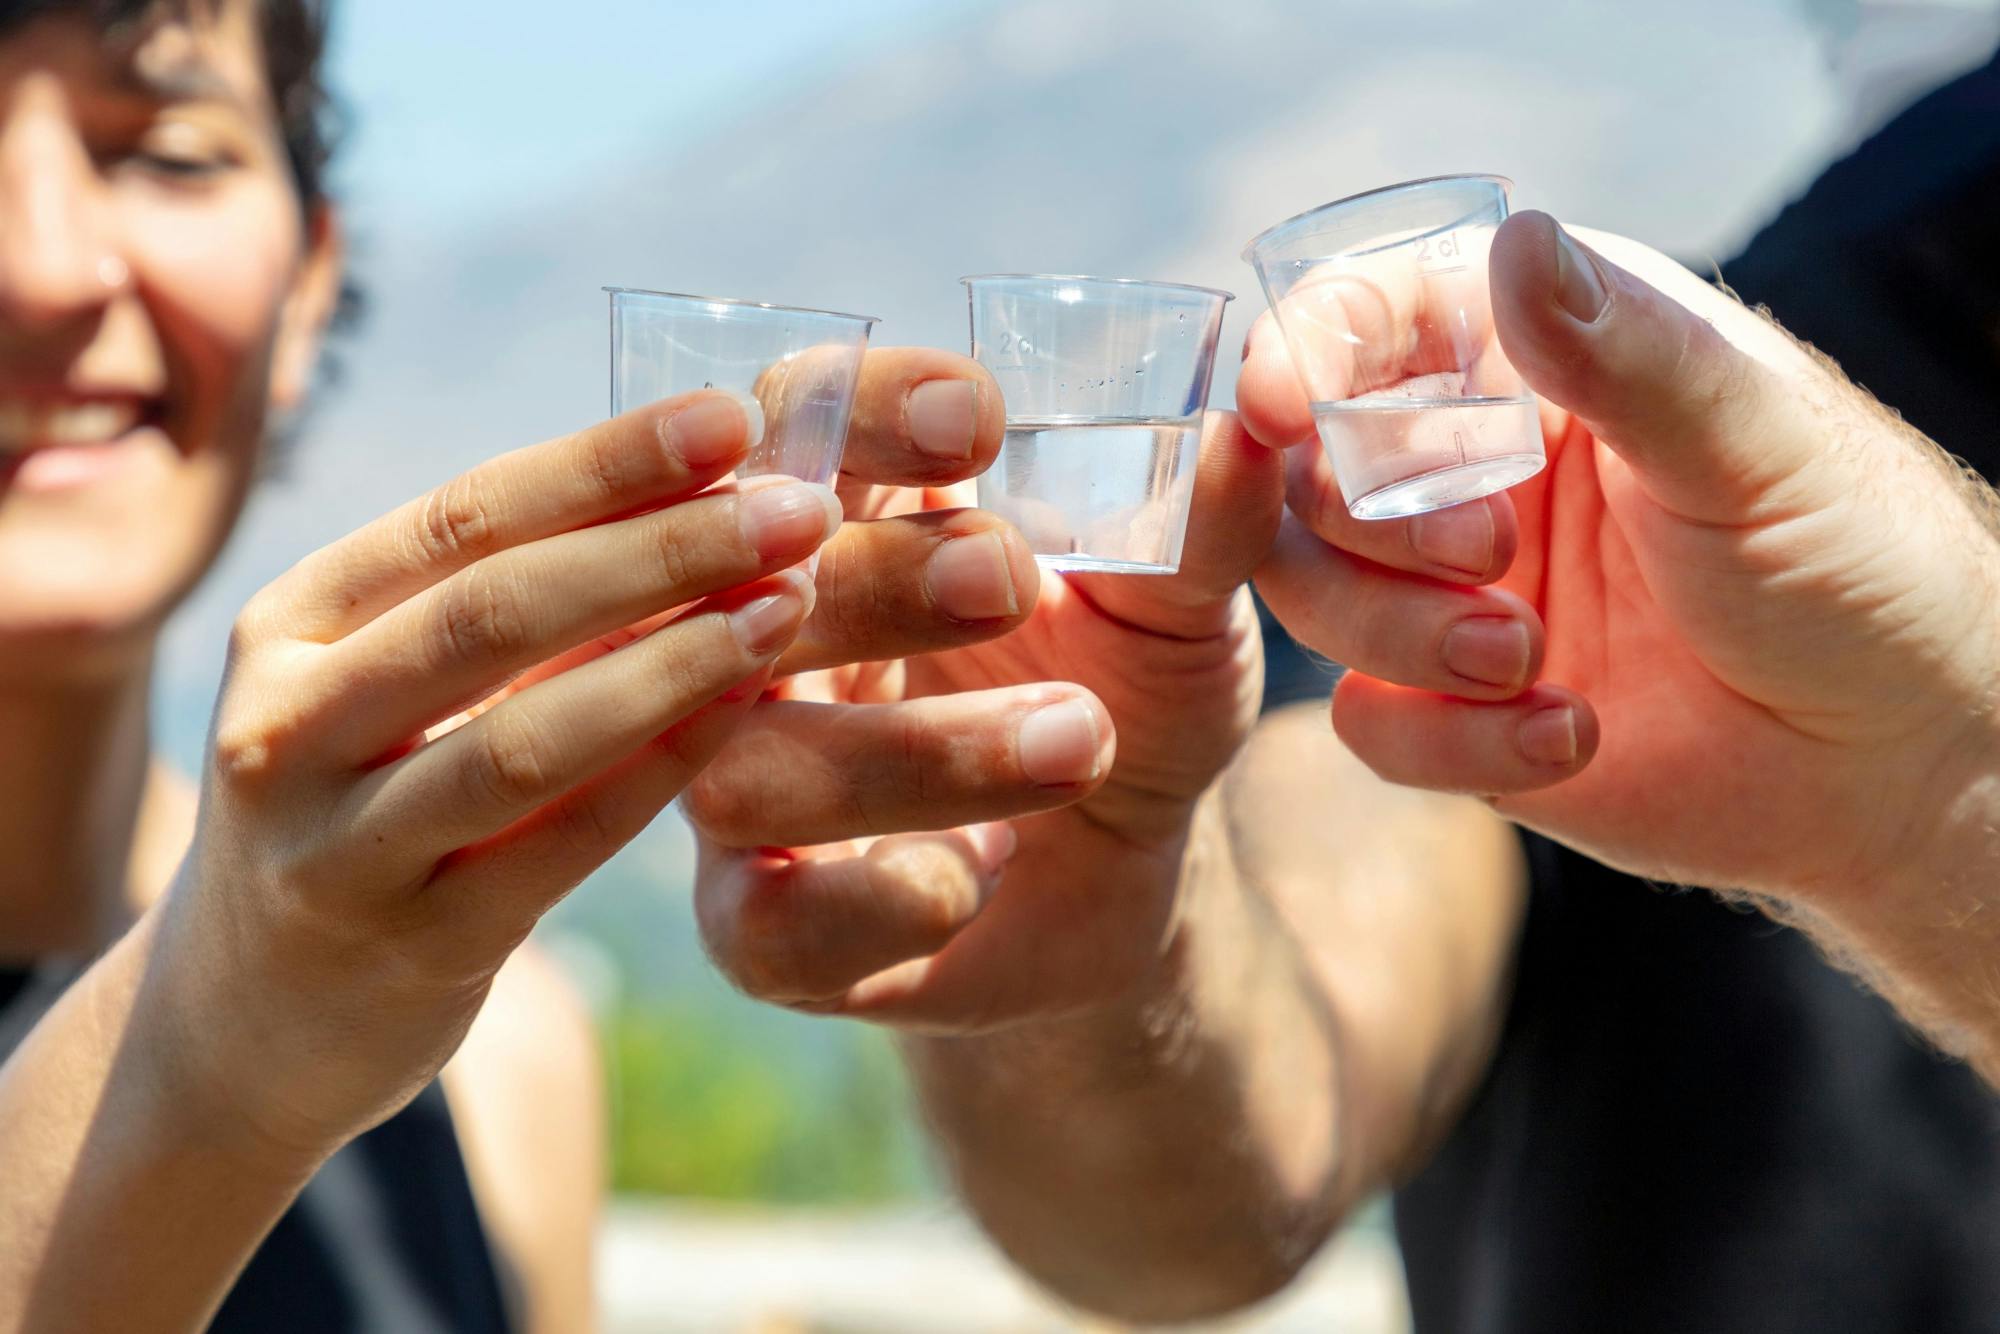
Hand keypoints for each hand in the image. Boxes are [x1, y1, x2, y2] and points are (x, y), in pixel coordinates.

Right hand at [147, 386, 836, 1156]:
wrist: (257, 1015)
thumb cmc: (366, 803)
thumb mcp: (387, 686)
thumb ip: (507, 601)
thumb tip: (700, 488)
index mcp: (289, 624)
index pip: (465, 515)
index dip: (606, 461)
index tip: (733, 417)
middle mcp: (286, 725)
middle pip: (497, 610)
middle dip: (665, 549)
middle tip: (798, 508)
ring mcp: (338, 847)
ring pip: (529, 737)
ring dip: (678, 659)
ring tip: (791, 601)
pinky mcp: (412, 947)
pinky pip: (561, 843)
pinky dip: (662, 769)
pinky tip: (749, 712)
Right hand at [688, 404, 1285, 1030]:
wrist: (1135, 871)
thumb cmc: (1130, 693)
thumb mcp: (1179, 611)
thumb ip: (1195, 529)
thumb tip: (1241, 434)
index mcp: (844, 518)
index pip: (796, 420)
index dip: (860, 410)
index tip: (976, 423)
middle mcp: (758, 642)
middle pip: (730, 588)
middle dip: (875, 581)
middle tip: (1010, 581)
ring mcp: (740, 788)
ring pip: (745, 771)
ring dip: (912, 755)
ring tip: (1076, 741)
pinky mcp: (764, 930)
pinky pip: (770, 923)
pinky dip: (886, 898)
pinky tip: (990, 870)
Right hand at [1243, 212, 1999, 904]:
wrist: (1894, 760)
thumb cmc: (1854, 563)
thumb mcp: (1748, 442)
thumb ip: (1622, 353)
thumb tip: (1517, 237)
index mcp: (1535, 364)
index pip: (1371, 325)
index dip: (1304, 354)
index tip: (1280, 405)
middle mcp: (1470, 470)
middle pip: (1309, 471)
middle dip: (1373, 520)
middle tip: (1488, 552)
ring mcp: (1450, 594)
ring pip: (1312, 597)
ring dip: (1404, 632)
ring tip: (1528, 656)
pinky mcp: (1451, 712)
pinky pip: (1369, 726)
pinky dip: (1452, 740)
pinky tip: (1570, 733)